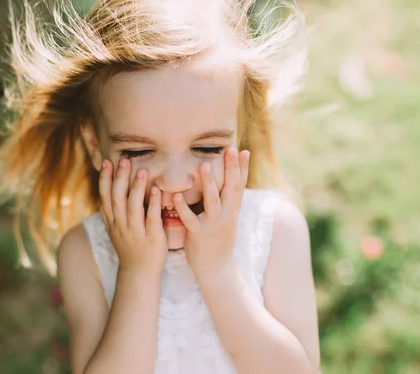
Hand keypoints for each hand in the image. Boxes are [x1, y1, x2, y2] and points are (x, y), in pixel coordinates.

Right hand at [99, 158, 167, 275]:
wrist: (139, 272)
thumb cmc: (129, 247)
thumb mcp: (114, 230)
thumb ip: (110, 212)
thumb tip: (104, 191)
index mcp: (113, 221)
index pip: (105, 196)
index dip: (105, 179)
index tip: (107, 162)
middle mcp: (121, 225)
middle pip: (118, 198)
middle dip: (120, 178)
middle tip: (124, 160)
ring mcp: (135, 232)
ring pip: (133, 207)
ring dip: (137, 188)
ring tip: (141, 171)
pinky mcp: (152, 238)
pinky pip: (152, 219)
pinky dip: (153, 204)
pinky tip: (156, 190)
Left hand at [173, 148, 249, 275]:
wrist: (216, 269)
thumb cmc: (219, 240)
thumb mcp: (229, 218)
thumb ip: (228, 201)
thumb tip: (232, 181)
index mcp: (232, 210)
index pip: (240, 185)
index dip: (242, 169)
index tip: (243, 151)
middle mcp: (226, 215)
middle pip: (231, 188)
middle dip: (231, 169)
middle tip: (229, 150)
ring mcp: (213, 225)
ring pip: (212, 201)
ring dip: (208, 183)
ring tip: (202, 166)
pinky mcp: (198, 235)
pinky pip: (190, 220)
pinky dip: (183, 208)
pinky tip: (176, 196)